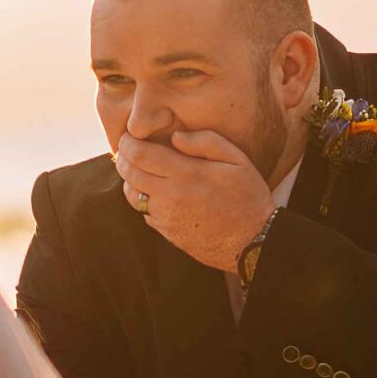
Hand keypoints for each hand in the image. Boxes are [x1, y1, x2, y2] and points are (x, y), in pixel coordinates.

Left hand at [115, 127, 275, 273]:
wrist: (253, 242)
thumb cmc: (248, 197)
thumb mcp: (237, 160)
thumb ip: (206, 142)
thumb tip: (175, 136)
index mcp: (186, 175)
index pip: (140, 154)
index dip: (128, 142)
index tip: (128, 136)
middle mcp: (170, 197)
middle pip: (129, 173)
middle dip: (123, 157)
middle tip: (127, 148)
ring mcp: (166, 217)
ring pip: (131, 194)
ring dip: (130, 179)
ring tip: (139, 168)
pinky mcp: (166, 232)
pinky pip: (144, 212)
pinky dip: (143, 199)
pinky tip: (156, 191)